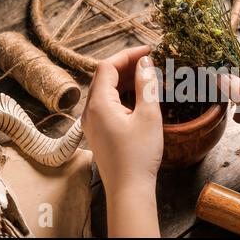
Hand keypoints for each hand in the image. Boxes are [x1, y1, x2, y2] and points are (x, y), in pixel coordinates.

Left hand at [82, 46, 162, 192]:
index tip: (149, 50)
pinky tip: (138, 96)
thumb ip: (146, 85)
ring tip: (147, 76)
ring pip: (106, 90)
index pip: (108, 66)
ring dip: (125, 80)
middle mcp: (89, 111)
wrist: (128, 190)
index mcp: (98, 104)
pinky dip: (122, 94)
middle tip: (150, 62)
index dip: (129, 54)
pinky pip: (107, 104)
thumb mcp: (148, 116)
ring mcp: (91, 122)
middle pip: (104, 76)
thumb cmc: (139, 156)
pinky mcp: (98, 131)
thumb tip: (145, 64)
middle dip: (127, 66)